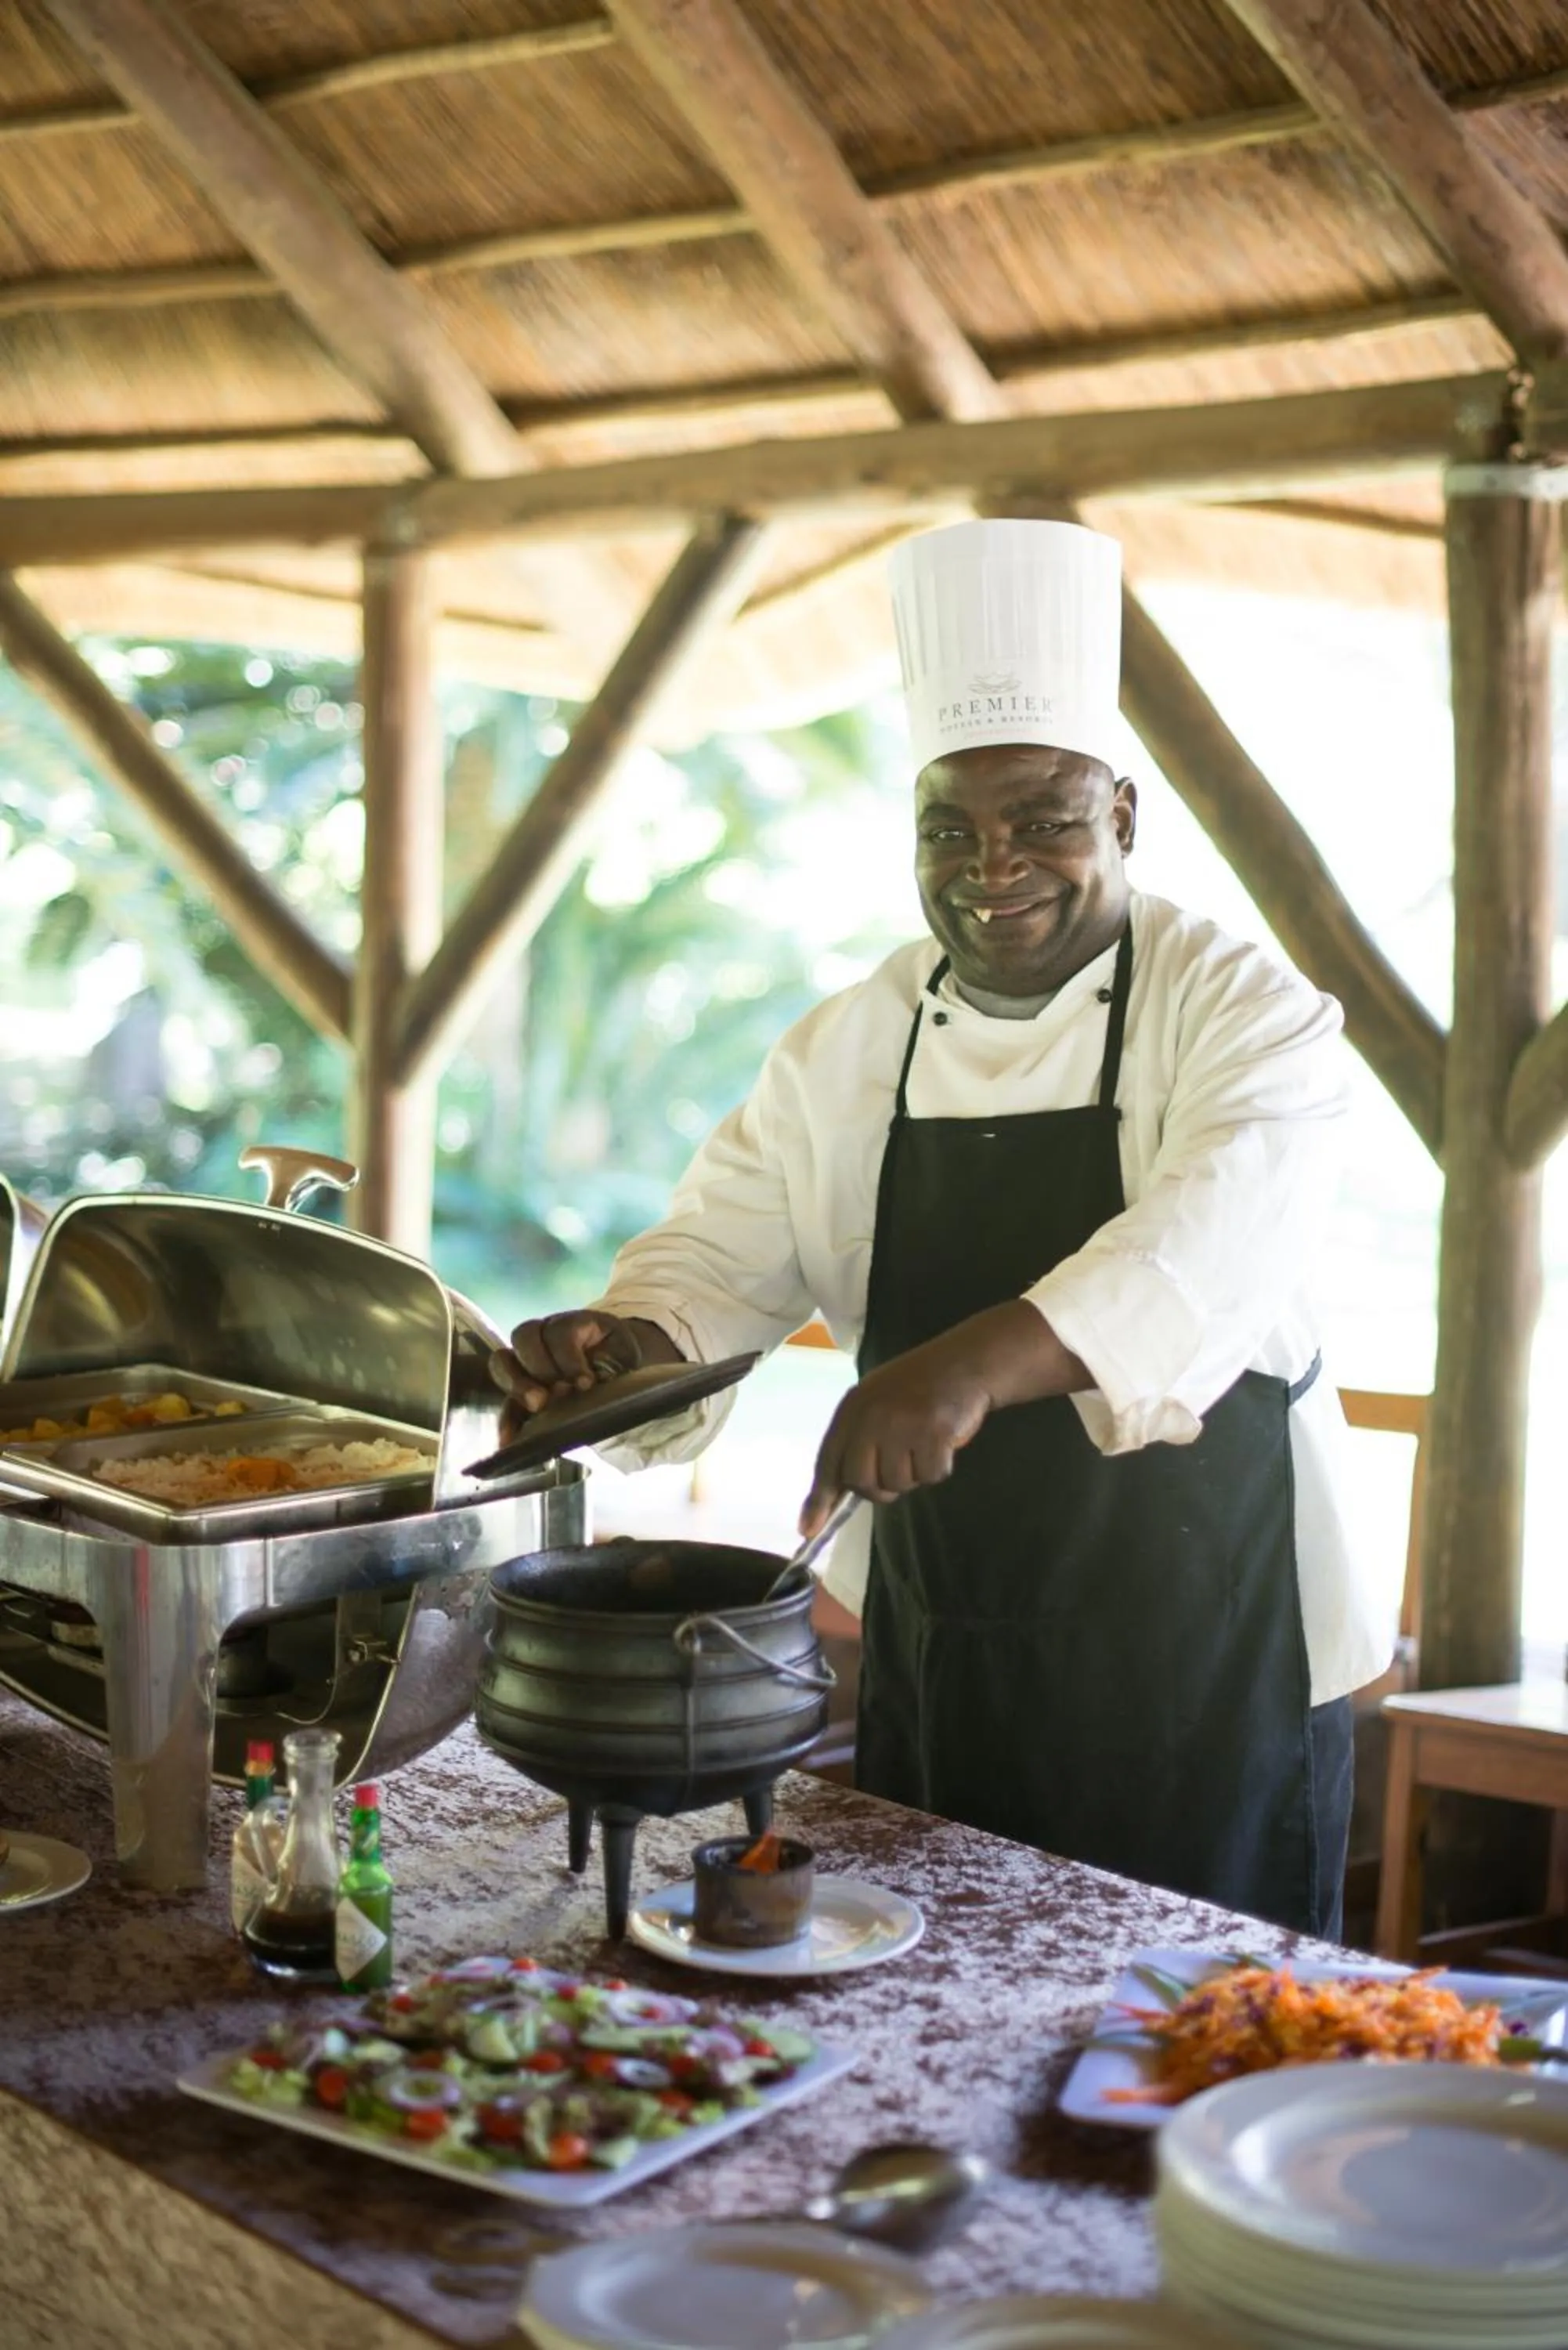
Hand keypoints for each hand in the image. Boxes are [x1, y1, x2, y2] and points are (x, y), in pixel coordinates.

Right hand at [490, 1310, 647, 1420]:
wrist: (616, 1366)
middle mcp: (544, 1334)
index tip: (585, 1383)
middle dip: (537, 1367)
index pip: (561, 1331)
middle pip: (524, 1337)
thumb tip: (592, 1386)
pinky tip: (509, 1438)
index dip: (569, 1357)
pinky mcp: (521, 1387)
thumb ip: (610, 1367)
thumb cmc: (620, 1358)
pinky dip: (507, 1418)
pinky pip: (506, 1399)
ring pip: (504, 1361)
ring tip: (534, 1408)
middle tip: (550, 1395)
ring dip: (516, 1385)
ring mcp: (527, 1358)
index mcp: (573, 1323)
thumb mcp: (623, 1357)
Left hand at [798, 1300, 1091, 1536]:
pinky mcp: (932, 1433)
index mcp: (852, 1409)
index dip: (819, 1498)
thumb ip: (856, 1444)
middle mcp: (871, 1416)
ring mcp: (901, 1425)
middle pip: (862, 1482)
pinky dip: (939, 1467)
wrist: (966, 1362)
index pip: (828, 1461)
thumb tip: (837, 1490)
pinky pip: (930, 1476)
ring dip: (914, 1473)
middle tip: (900, 1467)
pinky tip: (943, 1441)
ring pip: (898, 1483)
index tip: (809, 1529)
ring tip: (923, 1442)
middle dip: (880, 1488)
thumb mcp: (877, 1406)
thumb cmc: (919, 1389)